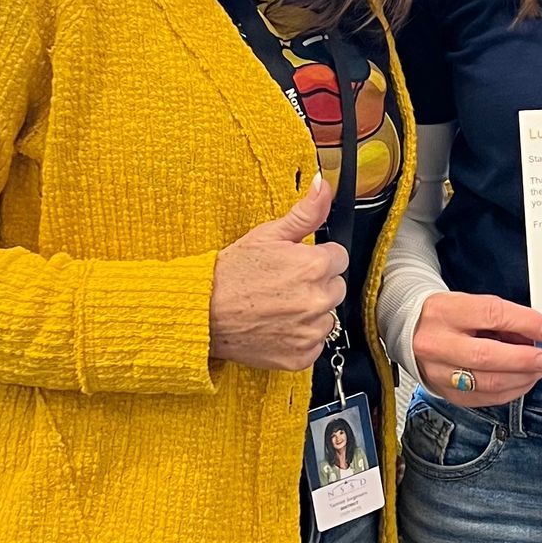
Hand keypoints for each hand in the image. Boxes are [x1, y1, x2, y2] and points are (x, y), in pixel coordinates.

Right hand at [210, 178, 349, 372]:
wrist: (203, 314)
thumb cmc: (230, 274)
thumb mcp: (267, 235)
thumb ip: (305, 213)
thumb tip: (323, 186)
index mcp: (314, 266)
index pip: (339, 257)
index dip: (317, 258)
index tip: (297, 264)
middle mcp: (317, 300)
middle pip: (336, 287)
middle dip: (317, 284)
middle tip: (284, 285)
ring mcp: (310, 331)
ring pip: (328, 317)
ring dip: (311, 312)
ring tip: (279, 306)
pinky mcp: (302, 355)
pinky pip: (315, 344)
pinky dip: (300, 337)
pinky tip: (277, 326)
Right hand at [411, 290, 541, 407]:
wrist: (410, 330)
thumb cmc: (446, 316)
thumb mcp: (470, 304)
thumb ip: (502, 318)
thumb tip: (538, 333)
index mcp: (444, 311)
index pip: (491, 315)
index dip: (525, 323)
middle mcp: (437, 343)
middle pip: (486, 356)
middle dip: (524, 360)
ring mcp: (438, 371)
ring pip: (486, 383)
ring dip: (520, 379)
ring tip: (537, 370)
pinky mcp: (443, 392)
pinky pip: (482, 399)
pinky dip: (508, 392)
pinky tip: (521, 382)